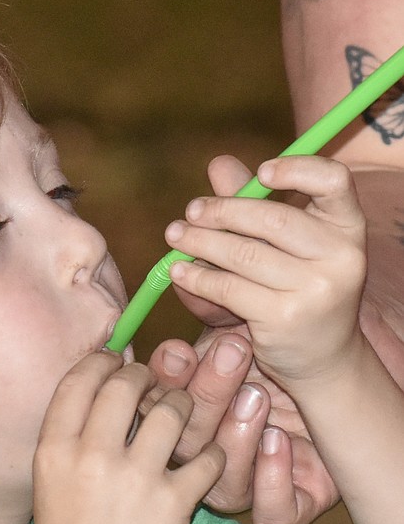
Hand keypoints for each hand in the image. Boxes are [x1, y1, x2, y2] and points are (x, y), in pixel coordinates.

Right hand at [32, 353, 223, 523]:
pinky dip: (214, 455)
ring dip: (185, 407)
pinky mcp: (172, 505)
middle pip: (127, 383)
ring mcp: (133, 479)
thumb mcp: (49, 483)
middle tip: (157, 386)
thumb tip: (103, 384)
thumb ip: (70, 437)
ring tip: (185, 419)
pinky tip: (208, 461)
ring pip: (173, 410)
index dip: (104, 361)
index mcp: (53, 448)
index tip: (118, 363)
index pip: (80, 378)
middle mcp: (90, 456)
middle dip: (147, 377)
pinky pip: (208, 457)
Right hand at [150, 327, 339, 523]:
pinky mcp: (288, 507)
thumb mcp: (245, 327)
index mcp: (185, 418)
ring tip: (258, 397)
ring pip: (221, 487)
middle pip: (185, 446)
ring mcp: (246, 486)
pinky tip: (279, 442)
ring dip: (234, 437)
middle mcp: (208, 459)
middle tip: (234, 354)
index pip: (154, 410)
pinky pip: (270, 515)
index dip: (161, 384)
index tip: (180, 351)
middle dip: (205, 397)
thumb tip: (186, 276)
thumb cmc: (281, 358)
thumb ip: (215, 308)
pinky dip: (271, 480)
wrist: (339, 390)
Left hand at [163, 155, 366, 388]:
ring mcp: (316, 290)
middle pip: (273, 218)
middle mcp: (341, 257)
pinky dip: (197, 278)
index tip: (259, 173)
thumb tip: (218, 164)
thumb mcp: (289, 246)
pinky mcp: (285, 319)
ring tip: (175, 235)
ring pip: (243, 254)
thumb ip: (257, 204)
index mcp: (348, 227)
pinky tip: (179, 271)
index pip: (334, 181)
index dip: (297, 169)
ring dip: (200, 242)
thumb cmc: (301, 289)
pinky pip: (229, 288)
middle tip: (191, 210)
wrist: (324, 358)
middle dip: (222, 211)